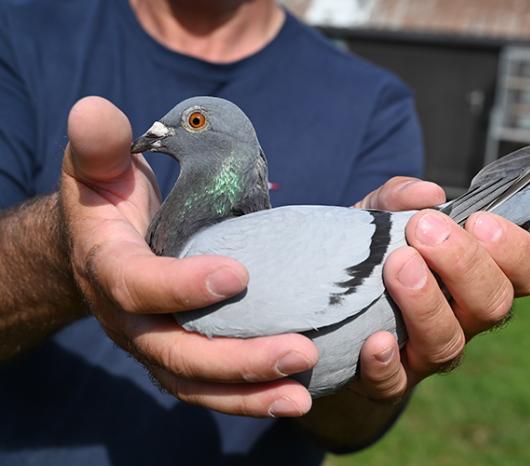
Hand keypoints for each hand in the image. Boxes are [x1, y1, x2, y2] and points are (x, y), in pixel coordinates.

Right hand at [59, 97, 317, 416]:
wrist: (101, 244)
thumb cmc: (107, 200)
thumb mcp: (97, 167)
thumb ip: (99, 145)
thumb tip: (95, 110)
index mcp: (108, 269)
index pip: (138, 286)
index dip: (181, 286)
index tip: (238, 275)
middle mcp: (129, 319)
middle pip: (177, 353)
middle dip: (237, 358)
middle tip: (299, 351)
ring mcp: (154, 344)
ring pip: (197, 383)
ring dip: (250, 392)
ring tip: (302, 394)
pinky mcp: (178, 356)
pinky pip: (210, 388)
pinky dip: (249, 397)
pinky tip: (294, 395)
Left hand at [353, 177, 529, 400]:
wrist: (330, 311)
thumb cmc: (370, 257)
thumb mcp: (378, 219)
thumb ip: (399, 198)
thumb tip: (427, 193)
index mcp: (475, 280)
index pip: (526, 274)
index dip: (515, 250)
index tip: (478, 220)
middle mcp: (462, 320)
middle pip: (493, 305)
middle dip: (465, 264)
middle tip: (425, 230)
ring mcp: (426, 354)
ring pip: (449, 344)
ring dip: (427, 303)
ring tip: (398, 265)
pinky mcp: (388, 379)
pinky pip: (395, 382)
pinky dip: (387, 363)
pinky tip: (376, 340)